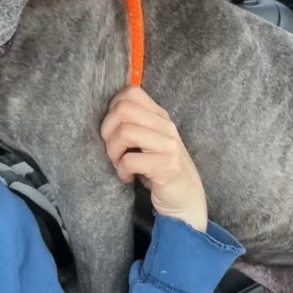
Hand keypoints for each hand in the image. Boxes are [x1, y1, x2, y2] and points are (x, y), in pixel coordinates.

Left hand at [100, 86, 207, 231]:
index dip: (112, 108)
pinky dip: (122, 171)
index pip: (131, 92)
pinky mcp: (166, 166)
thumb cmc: (161, 170)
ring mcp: (168, 145)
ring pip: (125, 132)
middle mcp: (165, 126)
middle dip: (107, 130)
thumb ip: (135, 124)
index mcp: (159, 116)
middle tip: (113, 149)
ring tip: (119, 164)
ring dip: (113, 152)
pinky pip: (130, 160)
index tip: (113, 129)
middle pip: (123, 109)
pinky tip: (128, 177)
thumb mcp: (150, 141)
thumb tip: (105, 114)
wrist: (187, 200)